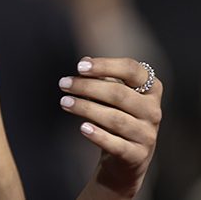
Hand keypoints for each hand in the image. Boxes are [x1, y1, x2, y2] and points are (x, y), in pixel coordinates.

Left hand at [59, 57, 162, 198]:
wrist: (127, 156)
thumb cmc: (118, 114)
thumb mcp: (113, 94)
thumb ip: (102, 77)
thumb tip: (85, 61)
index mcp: (151, 89)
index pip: (132, 70)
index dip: (105, 66)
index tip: (79, 67)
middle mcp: (153, 111)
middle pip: (119, 94)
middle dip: (87, 86)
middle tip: (64, 84)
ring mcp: (148, 134)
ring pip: (115, 118)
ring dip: (86, 108)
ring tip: (65, 102)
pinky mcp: (138, 155)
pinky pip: (117, 144)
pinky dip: (99, 135)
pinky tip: (82, 128)